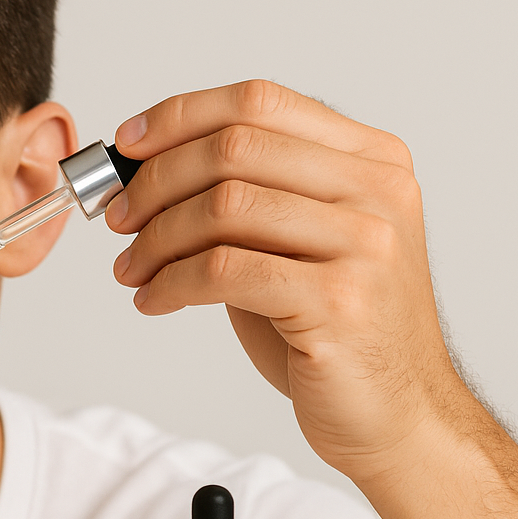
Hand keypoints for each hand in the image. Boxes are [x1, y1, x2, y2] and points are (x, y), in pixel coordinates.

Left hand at [107, 79, 470, 482]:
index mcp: (371, 160)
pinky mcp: (338, 302)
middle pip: (234, 147)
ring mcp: (365, 245)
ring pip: (224, 206)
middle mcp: (377, 191)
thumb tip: (143, 168)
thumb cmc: (334, 329)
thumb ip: (246, 195)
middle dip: (155, 180)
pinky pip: (223, 271)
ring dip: (156, 237)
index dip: (179, 117)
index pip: (259, 102)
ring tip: (131, 269)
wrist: (399, 415)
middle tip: (118, 217)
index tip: (126, 145)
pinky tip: (154, 299)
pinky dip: (170, 283)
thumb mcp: (297, 242)